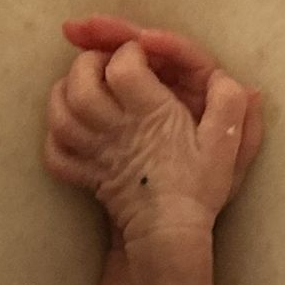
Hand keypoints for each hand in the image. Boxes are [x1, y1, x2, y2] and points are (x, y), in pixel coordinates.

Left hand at [45, 41, 248, 243]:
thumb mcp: (225, 142)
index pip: (123, 68)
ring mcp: (94, 153)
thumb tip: (221, 76)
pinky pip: (55, 152)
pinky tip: (69, 125)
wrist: (171, 233)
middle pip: (81, 84)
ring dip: (64, 91)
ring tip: (82, 84)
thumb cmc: (198, 185)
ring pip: (60, 114)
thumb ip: (229, 103)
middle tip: (105, 62)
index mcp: (151, 113)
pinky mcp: (83, 175)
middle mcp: (115, 129)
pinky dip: (54, 135)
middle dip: (88, 63)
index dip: (128, 52)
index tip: (141, 54)